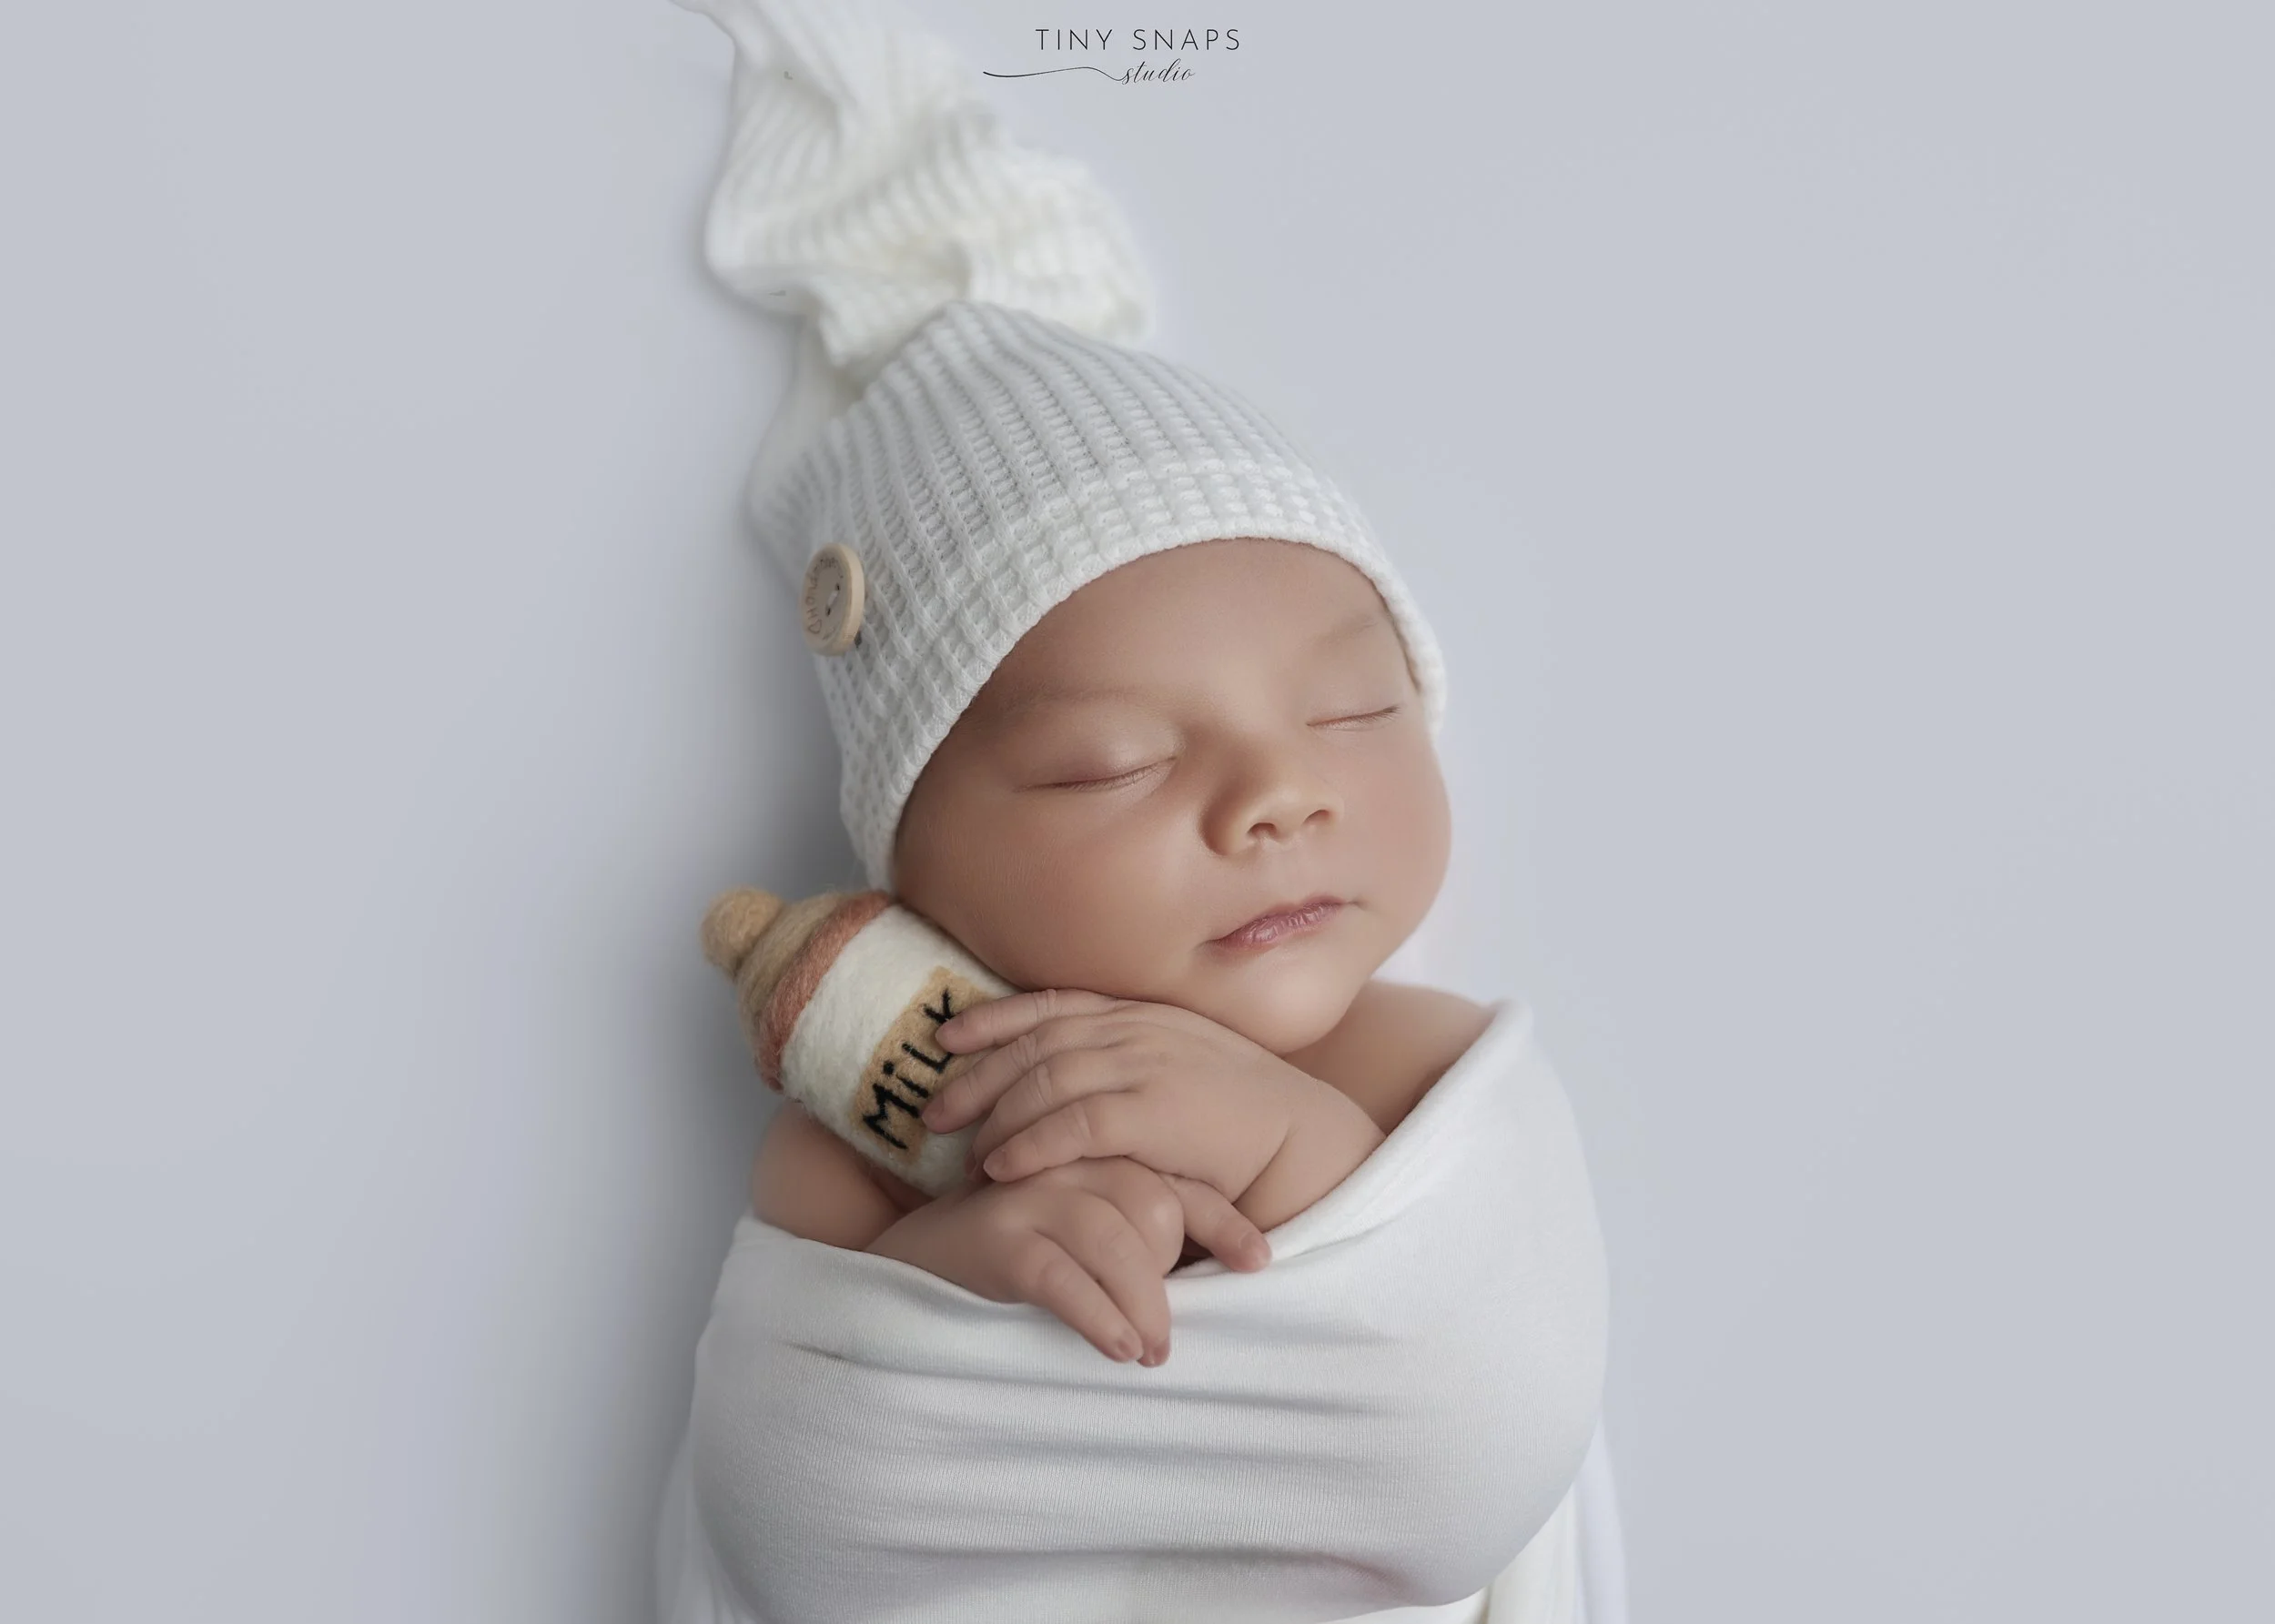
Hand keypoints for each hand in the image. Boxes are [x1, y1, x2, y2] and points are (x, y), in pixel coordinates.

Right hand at [869, 1154, 1267, 1363]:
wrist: (913, 1261)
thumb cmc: (1015, 1249)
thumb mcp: (1082, 1232)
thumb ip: (1136, 1231)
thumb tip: (1217, 1271)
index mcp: (1094, 1153)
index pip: (1177, 1181)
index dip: (1224, 1222)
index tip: (1260, 1262)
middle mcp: (1065, 1161)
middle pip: (1153, 1204)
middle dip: (1169, 1273)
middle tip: (1164, 1334)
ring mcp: (1028, 1195)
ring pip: (1114, 1240)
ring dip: (1143, 1306)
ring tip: (1151, 1354)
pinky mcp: (995, 1238)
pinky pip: (1062, 1277)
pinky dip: (1098, 1316)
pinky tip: (1117, 1350)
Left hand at [917, 989, 1307, 1227]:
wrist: (1298, 1135)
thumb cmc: (1237, 1111)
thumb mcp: (1177, 1063)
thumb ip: (1126, 1060)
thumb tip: (1066, 1077)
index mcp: (1138, 1014)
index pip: (1049, 1005)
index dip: (990, 1019)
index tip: (944, 1038)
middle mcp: (1135, 1031)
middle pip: (1034, 1044)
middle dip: (976, 1077)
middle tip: (935, 1115)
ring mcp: (1145, 1067)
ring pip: (1045, 1082)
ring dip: (997, 1120)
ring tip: (970, 1159)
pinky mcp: (1154, 1113)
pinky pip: (1074, 1125)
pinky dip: (1030, 1145)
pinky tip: (1004, 1168)